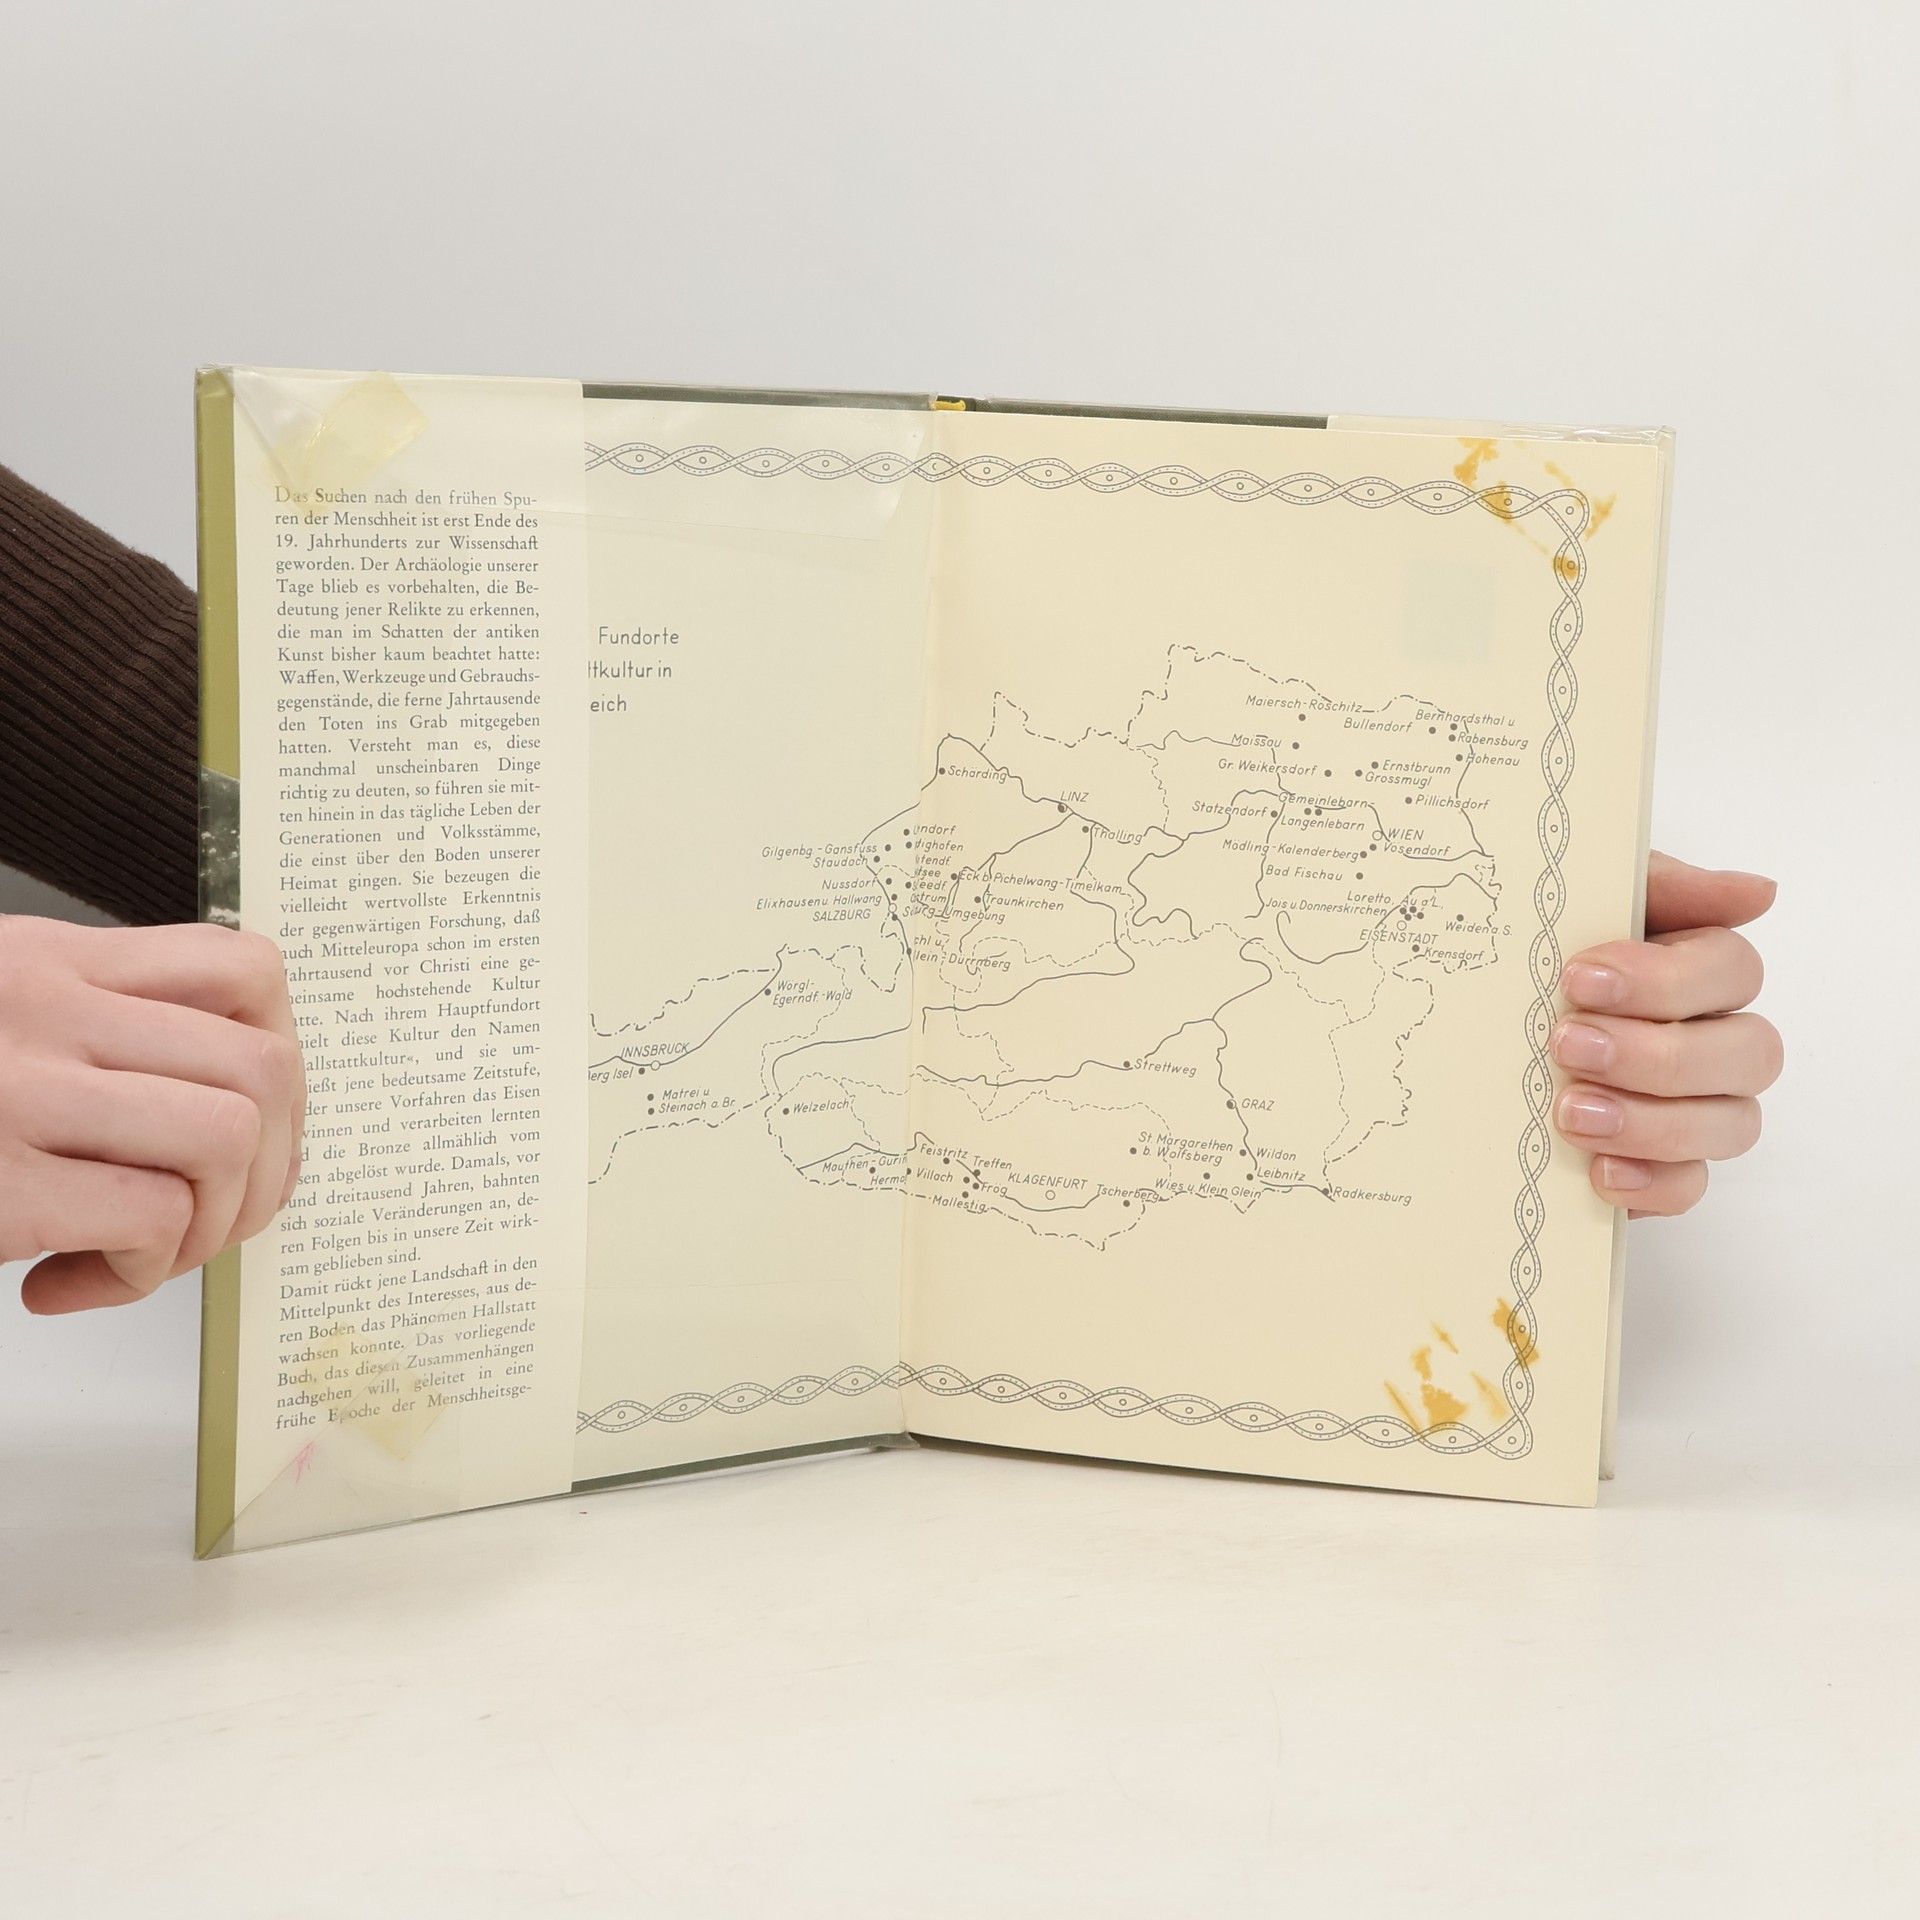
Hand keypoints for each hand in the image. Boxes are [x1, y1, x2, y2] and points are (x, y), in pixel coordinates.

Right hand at [0, 916, 304, 1312]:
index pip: (243, 968)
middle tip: (209, 1215)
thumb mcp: (4, 1025)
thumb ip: (101, 1033)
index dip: (281, 1062)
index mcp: (51, 962)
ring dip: (214, 1220)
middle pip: (263, 1067)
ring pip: (230, 1136)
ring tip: (142, 1252)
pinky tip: (69, 1279)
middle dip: (268, 1167)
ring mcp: (21, 1089)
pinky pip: (156, 1216)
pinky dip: (141, 1269)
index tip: (256, 1124)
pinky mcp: (1, 1183)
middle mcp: (42, 1007)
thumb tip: (250, 1115)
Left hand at [1551, 853, 1780, 1217]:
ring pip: (1731, 1124)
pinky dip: (1652, 1182)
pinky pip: (1691, 1186)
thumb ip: (1663, 887)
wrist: (1478, 1026)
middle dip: (1658, 1053)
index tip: (1581, 978)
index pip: (1732, 971)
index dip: (1667, 979)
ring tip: (1571, 1112)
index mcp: (1702, 969)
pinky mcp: (1664, 1166)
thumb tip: (1758, 891)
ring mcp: (1699, 1108)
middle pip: (1748, 1053)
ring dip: (1653, 1121)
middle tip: (1568, 1045)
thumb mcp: (1584, 901)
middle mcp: (1717, 1040)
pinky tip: (1600, 1170)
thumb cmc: (1546, 953)